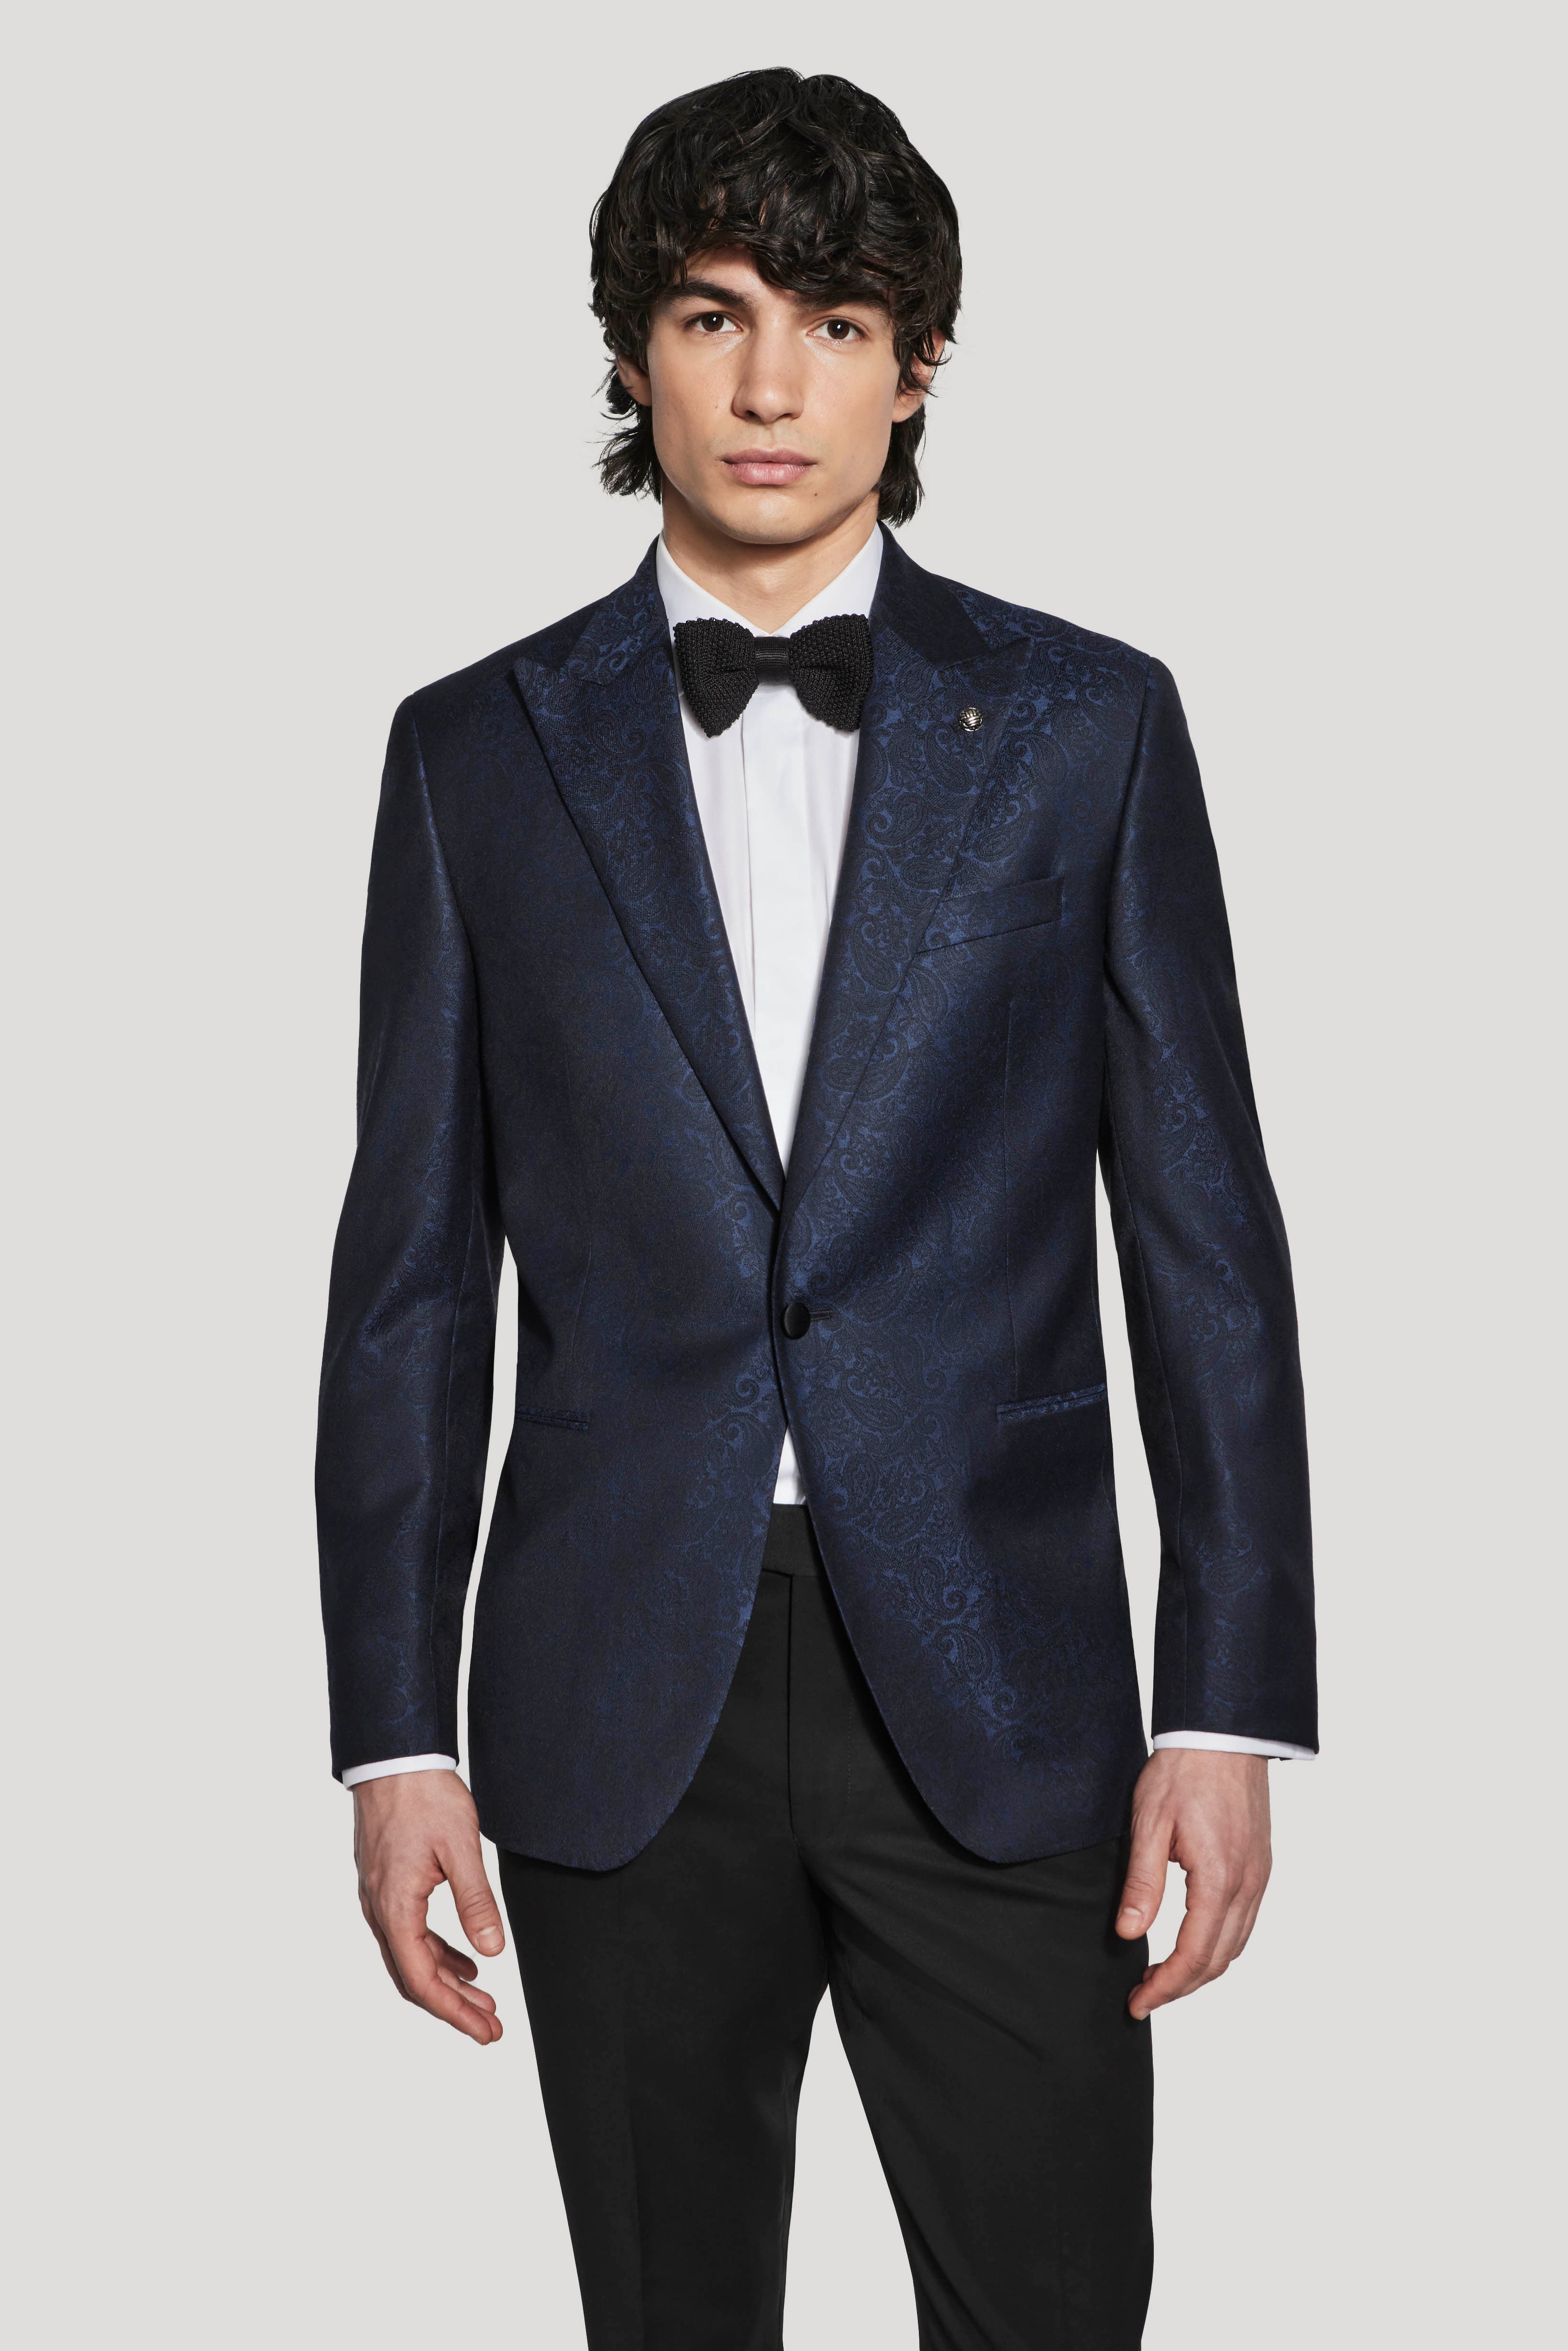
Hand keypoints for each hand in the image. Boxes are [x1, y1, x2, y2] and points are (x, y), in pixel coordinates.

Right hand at [352, 1770, 505, 2043]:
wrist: (393, 1757)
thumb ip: (476, 1901)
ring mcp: (379, 1897)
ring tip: (483, 1997)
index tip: (485, 2032)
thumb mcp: (461, 1847)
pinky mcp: (386, 1884)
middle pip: (414, 1977)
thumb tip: (494, 1950)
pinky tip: (465, 1958)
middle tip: (490, 2026)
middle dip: (453, 2007)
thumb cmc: (424, 1796)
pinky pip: (409, 1933)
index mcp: (395, 1907)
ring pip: (411, 1957)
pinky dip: (437, 1953)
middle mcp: (380, 1909)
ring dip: (446, 1981)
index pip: (422, 1980)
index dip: (454, 2013)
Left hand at [1115, 1750, 1270, 2020]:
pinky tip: (1194, 1941)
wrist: (1223, 1734)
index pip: (1193, 1955)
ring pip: (1236, 1945)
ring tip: (1163, 1975)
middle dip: (1181, 1986)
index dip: (1165, 1987)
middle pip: (1219, 1960)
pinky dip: (1220, 1944)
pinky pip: (1245, 1922)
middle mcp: (1248, 1884)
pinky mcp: (1261, 1865)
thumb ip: (1141, 1883)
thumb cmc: (1183, 1771)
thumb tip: (1128, 1933)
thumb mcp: (1149, 1824)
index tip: (1137, 2002)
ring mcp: (1260, 1876)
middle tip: (1144, 1995)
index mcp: (1219, 1879)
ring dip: (1202, 1969)